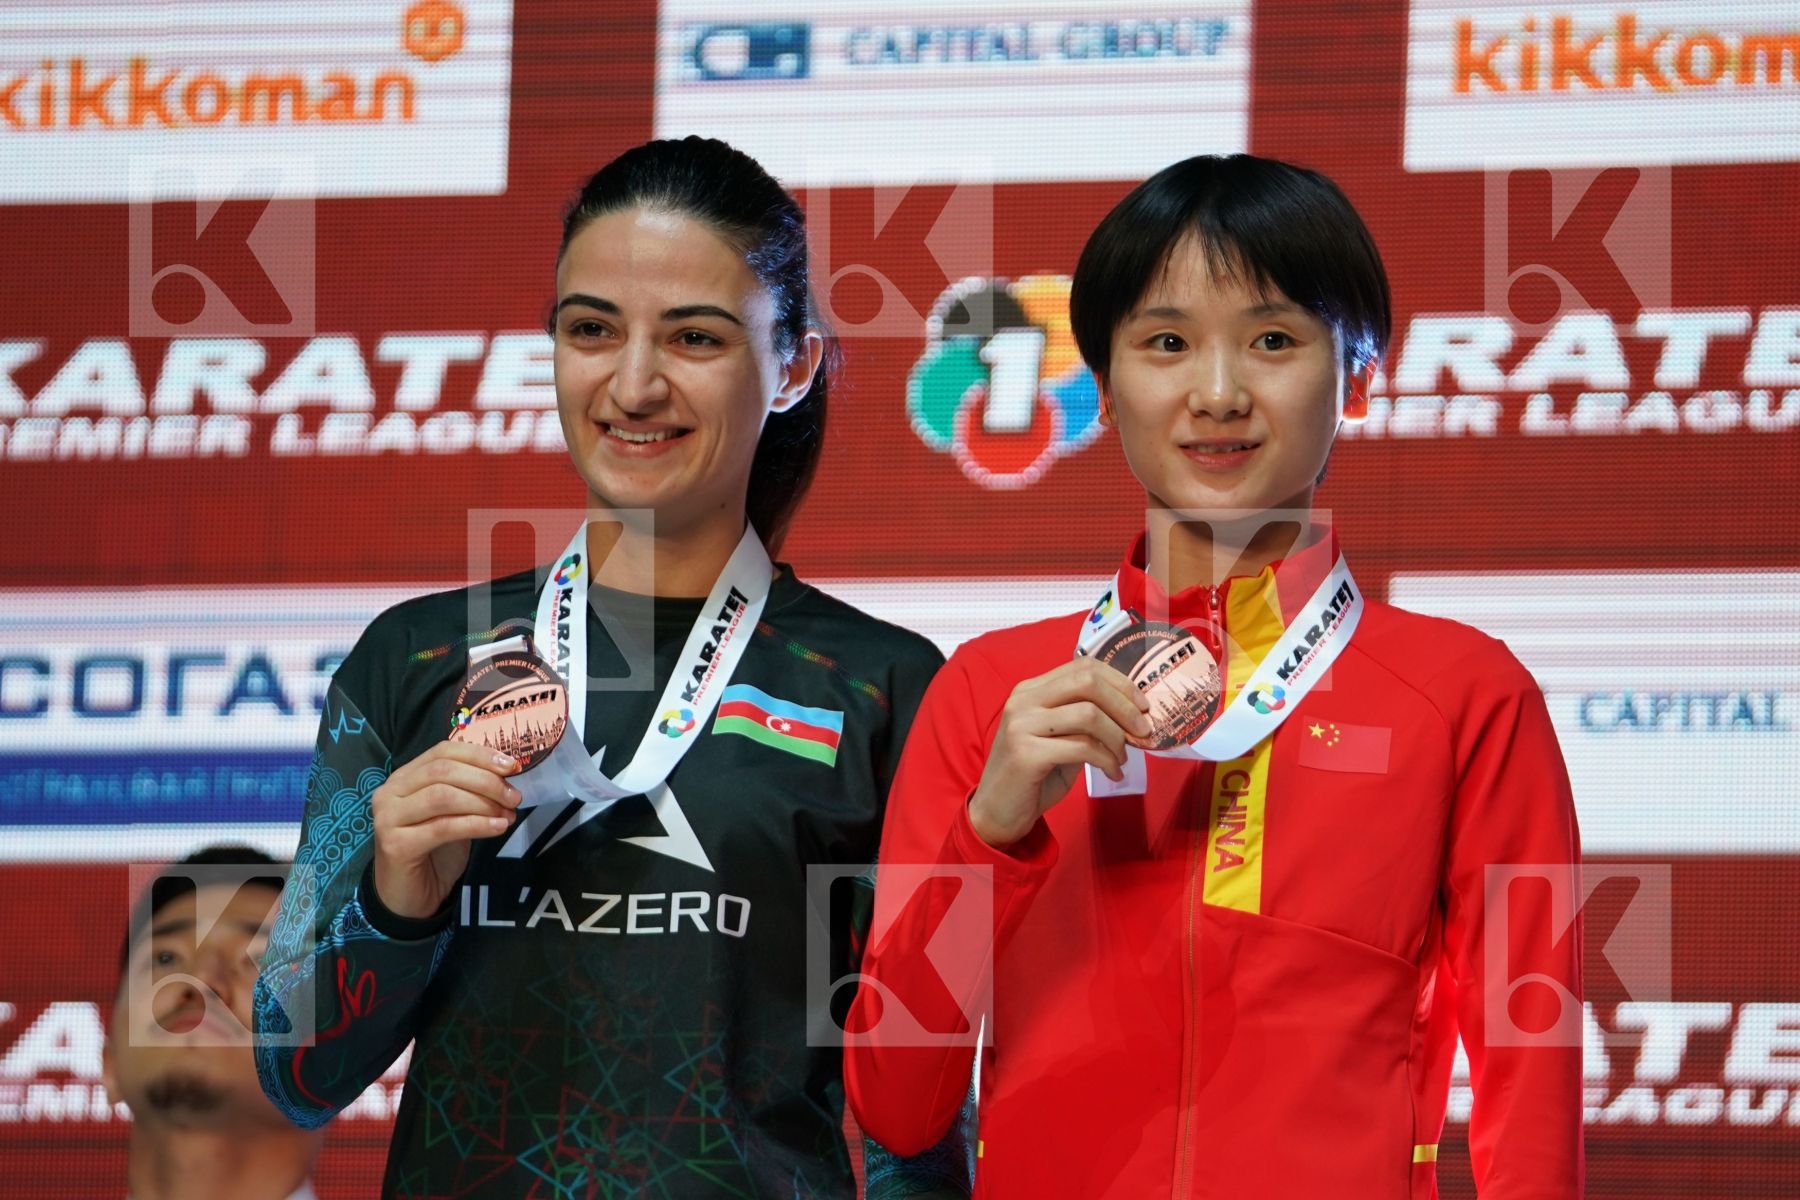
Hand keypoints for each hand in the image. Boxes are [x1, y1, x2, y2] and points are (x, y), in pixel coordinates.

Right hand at [370, 741, 521, 919]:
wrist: (409, 898)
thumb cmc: (434, 852)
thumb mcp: (455, 814)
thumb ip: (470, 792)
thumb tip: (508, 776)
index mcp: (404, 777)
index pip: (444, 752)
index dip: (480, 755)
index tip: (512, 766)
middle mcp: (390, 792)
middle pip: (443, 771)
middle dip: (486, 780)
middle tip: (514, 796)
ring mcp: (389, 818)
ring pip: (442, 796)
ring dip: (482, 803)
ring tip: (508, 814)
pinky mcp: (395, 845)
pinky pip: (442, 827)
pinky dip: (475, 825)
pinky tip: (497, 828)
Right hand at [967, 658, 1151, 848]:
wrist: (997, 813)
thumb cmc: (1033, 776)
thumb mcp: (1060, 739)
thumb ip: (1085, 721)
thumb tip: (1132, 714)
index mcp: (1031, 689)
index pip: (1083, 667)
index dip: (1120, 683)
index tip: (1142, 706)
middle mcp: (1023, 700)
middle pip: (1088, 682)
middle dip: (1124, 705)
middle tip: (1143, 730)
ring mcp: (1022, 724)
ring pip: (1089, 714)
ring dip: (1117, 738)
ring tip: (1122, 758)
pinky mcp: (1026, 753)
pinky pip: (1082, 748)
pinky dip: (1107, 760)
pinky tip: (1112, 773)